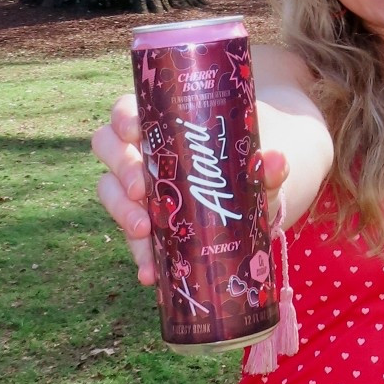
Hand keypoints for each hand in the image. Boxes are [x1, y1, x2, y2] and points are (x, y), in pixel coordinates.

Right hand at [90, 93, 289, 288]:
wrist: (256, 194)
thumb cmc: (247, 162)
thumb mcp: (257, 161)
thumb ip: (268, 163)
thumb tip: (274, 160)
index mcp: (162, 124)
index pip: (127, 111)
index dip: (123, 118)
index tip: (134, 132)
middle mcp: (142, 152)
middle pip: (109, 148)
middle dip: (121, 170)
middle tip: (142, 190)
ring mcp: (139, 188)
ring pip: (111, 191)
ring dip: (121, 212)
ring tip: (142, 232)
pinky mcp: (145, 223)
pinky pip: (132, 237)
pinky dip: (140, 255)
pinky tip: (150, 273)